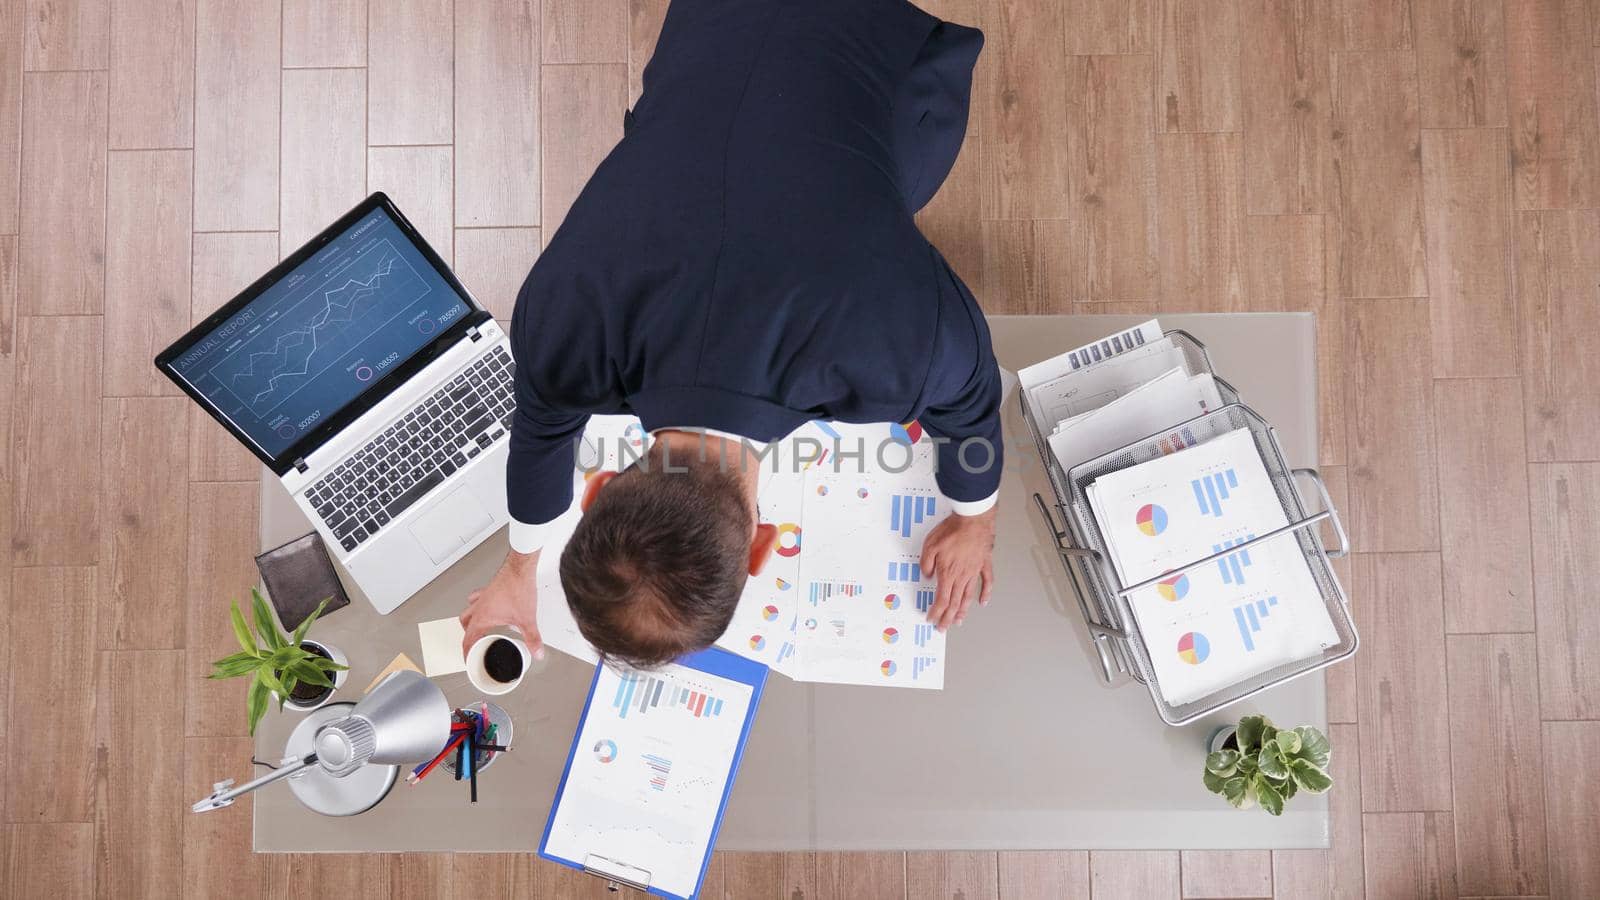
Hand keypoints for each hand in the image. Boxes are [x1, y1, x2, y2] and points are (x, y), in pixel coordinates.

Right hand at [460, 549, 545, 659]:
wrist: (520, 569)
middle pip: (464, 625)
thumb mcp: (527, 619)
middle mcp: (479, 606)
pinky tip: (488, 607)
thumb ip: (532, 638)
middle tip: (474, 644)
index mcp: (482, 617)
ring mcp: (483, 597)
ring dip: (470, 620)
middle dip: (468, 637)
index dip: (467, 653)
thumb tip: (537, 652)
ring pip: (468, 610)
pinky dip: (478, 605)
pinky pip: (477, 598)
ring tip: (477, 628)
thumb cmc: (518, 588)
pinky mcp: (489, 589)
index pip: (468, 640)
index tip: (468, 660)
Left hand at [919, 507, 995, 630]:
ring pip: (968, 596)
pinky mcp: (984, 564)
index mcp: (948, 573)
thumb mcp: (929, 546)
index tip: (932, 619)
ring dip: (962, 610)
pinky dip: (986, 594)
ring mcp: (974, 571)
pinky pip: (987, 582)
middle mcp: (962, 576)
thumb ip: (926, 564)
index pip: (941, 599)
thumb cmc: (952, 530)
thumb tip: (928, 576)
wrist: (972, 519)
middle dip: (947, 617)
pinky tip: (983, 602)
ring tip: (958, 621)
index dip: (936, 612)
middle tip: (943, 627)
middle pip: (954, 602)